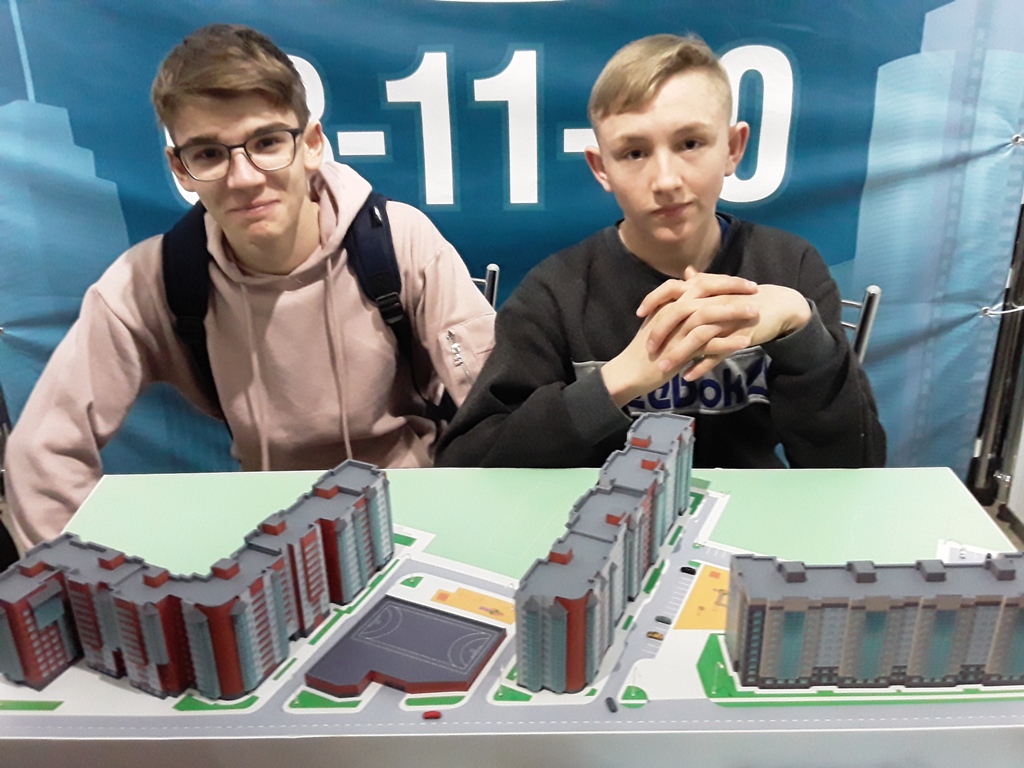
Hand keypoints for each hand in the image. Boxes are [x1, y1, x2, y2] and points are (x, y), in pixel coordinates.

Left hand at [637, 268, 810, 381]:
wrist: (779, 306)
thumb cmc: (746, 298)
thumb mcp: (723, 290)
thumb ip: (702, 283)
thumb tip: (687, 273)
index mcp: (705, 288)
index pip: (672, 290)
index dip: (654, 300)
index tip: (639, 314)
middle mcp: (712, 301)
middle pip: (680, 315)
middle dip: (662, 333)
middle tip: (648, 350)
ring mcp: (726, 319)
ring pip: (697, 336)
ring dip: (679, 353)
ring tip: (665, 369)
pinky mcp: (739, 335)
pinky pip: (717, 352)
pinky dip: (702, 364)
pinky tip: (688, 376)